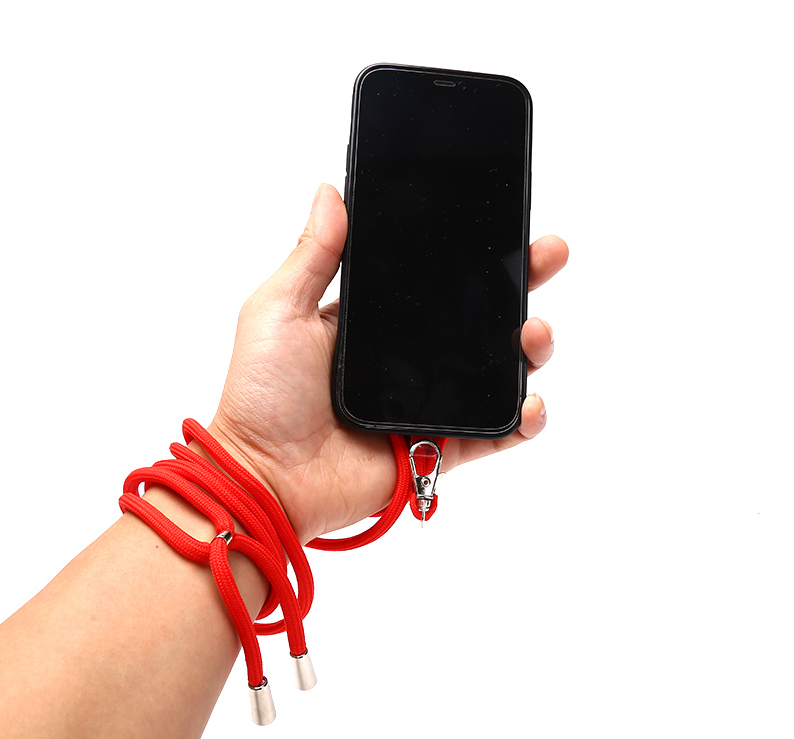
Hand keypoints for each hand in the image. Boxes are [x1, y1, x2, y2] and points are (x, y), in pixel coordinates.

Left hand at [209, 184, 567, 542]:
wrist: (265, 476)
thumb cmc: (261, 395)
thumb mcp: (279, 310)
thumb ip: (312, 255)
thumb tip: (330, 191)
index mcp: (375, 323)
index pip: (435, 281)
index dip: (472, 254)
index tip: (503, 222)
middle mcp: (408, 360)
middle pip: (479, 319)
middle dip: (521, 285)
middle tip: (547, 254)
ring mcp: (427, 404)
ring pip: (497, 372)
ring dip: (529, 348)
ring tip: (535, 333)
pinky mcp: (438, 449)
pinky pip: (494, 434)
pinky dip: (523, 421)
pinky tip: (530, 403)